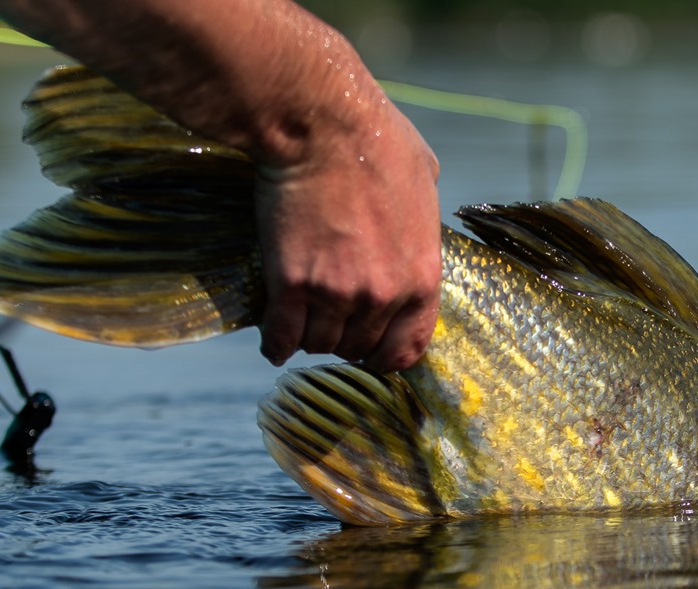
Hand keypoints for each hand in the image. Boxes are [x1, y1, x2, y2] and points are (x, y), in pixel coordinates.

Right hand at [254, 94, 441, 372]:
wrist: (321, 123)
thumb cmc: (376, 139)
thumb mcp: (425, 181)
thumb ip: (422, 223)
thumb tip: (416, 228)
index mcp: (422, 276)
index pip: (408, 348)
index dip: (385, 355)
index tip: (371, 351)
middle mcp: (383, 295)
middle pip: (359, 347)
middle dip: (344, 339)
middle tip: (330, 323)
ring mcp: (337, 293)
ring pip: (319, 344)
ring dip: (310, 337)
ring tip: (302, 322)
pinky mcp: (291, 284)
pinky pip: (282, 335)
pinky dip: (275, 343)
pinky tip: (272, 342)